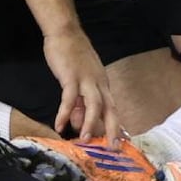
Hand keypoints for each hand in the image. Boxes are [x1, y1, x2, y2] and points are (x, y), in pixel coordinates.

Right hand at [43, 27, 120, 143]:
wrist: (66, 33)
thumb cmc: (73, 56)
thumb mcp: (80, 80)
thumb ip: (80, 101)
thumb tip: (77, 122)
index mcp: (102, 84)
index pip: (112, 108)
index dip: (116, 125)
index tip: (120, 142)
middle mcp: (99, 83)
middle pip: (109, 108)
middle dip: (112, 129)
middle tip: (113, 147)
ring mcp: (86, 79)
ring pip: (93, 104)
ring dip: (89, 123)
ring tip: (84, 139)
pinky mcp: (71, 76)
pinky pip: (69, 97)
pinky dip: (64, 112)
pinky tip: (59, 125)